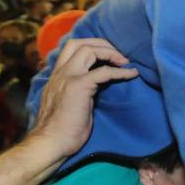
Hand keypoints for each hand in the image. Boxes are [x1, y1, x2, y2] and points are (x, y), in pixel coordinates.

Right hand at [32, 38, 138, 159]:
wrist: (52, 142)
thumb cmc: (62, 128)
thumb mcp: (68, 102)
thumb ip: (77, 89)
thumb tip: (95, 84)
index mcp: (57, 76)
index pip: (70, 49)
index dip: (91, 46)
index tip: (109, 55)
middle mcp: (61, 73)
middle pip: (79, 43)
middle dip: (102, 43)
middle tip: (119, 54)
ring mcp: (69, 78)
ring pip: (89, 50)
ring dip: (111, 53)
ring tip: (125, 62)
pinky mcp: (79, 86)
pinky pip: (104, 71)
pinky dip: (121, 71)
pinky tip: (132, 74)